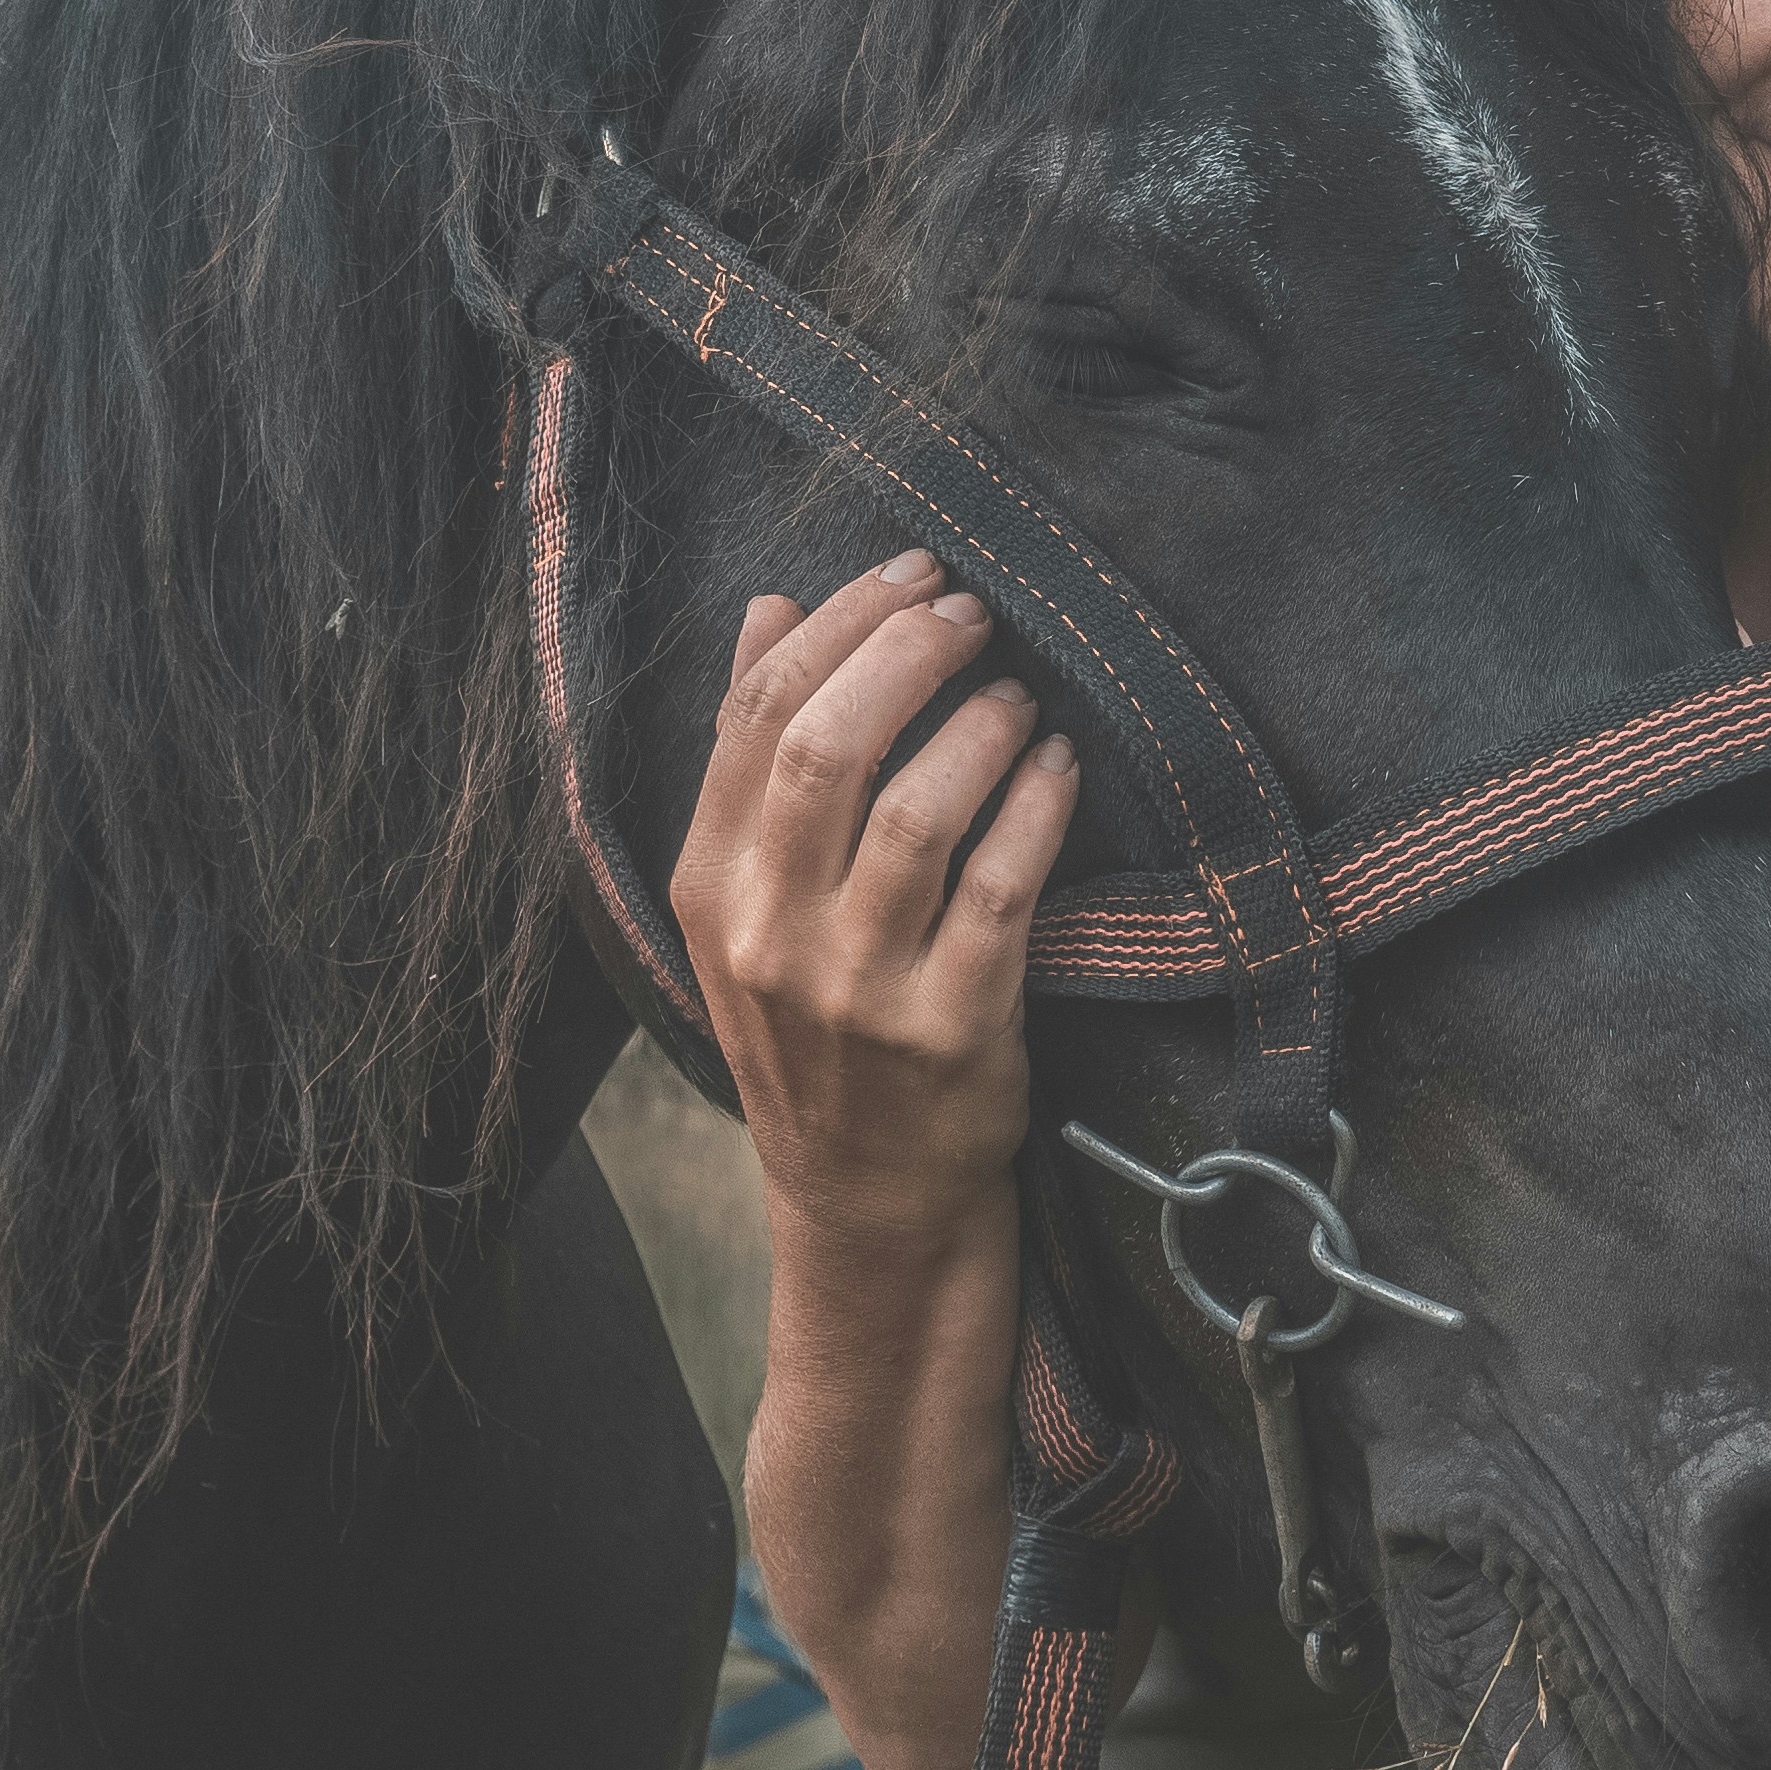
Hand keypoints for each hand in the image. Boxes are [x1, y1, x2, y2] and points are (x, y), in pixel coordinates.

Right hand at [663, 553, 1079, 1245]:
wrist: (865, 1196)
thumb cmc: (816, 1024)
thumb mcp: (748, 903)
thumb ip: (752, 756)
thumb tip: (768, 608)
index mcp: (709, 887)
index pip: (754, 717)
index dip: (838, 623)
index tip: (910, 574)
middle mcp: (769, 935)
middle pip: (827, 749)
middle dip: (908, 654)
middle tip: (971, 612)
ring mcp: (858, 988)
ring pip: (919, 813)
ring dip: (980, 726)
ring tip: (1017, 692)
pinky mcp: (950, 1029)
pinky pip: (1002, 890)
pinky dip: (1037, 807)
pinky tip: (1060, 765)